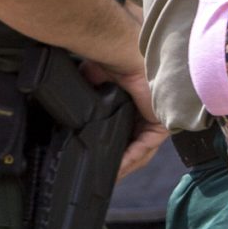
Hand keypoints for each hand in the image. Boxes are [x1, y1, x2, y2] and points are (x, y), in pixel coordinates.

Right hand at [84, 60, 166, 178]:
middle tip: (100, 177)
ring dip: (122, 166)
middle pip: (132, 147)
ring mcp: (154, 119)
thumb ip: (86, 95)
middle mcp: (143, 113)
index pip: (123, 134)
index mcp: (130, 103)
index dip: (110, 150)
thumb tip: (68, 108)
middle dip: (117, 164)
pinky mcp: (160, 123)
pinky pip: (144, 147)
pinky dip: (129, 159)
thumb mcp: (91, 81)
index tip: (94, 161)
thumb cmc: (107, 59)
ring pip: (139, 151)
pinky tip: (115, 169)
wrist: (119, 50)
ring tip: (105, 178)